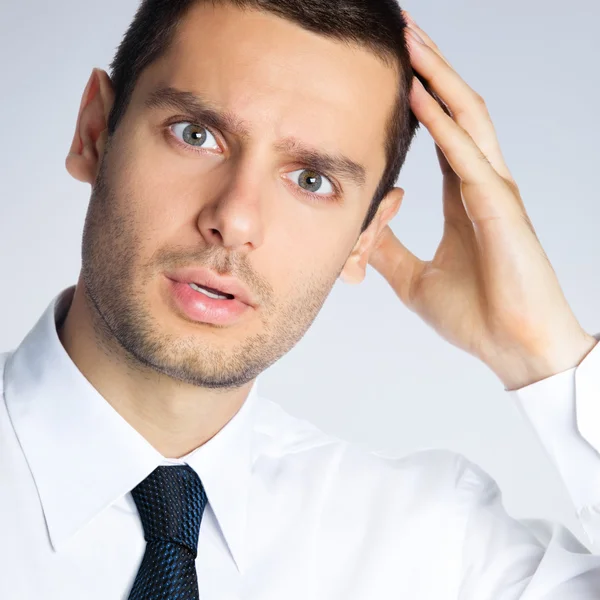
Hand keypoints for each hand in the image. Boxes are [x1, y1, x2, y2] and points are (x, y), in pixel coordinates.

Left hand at [368, 13, 596, 389]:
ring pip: (469, 119)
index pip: (442, 135)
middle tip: (402, 34)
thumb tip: (362, 235)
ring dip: (440, 78)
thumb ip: (390, 251)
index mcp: (464, 199)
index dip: (420, 101)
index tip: (391, 75)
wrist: (513, 348)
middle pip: (456, 112)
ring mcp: (494, 192)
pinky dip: (444, 125)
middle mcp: (482, 185)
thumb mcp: (413, 279)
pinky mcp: (500, 208)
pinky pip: (468, 156)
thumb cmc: (476, 316)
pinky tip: (421, 97)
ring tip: (412, 42)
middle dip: (431, 70)